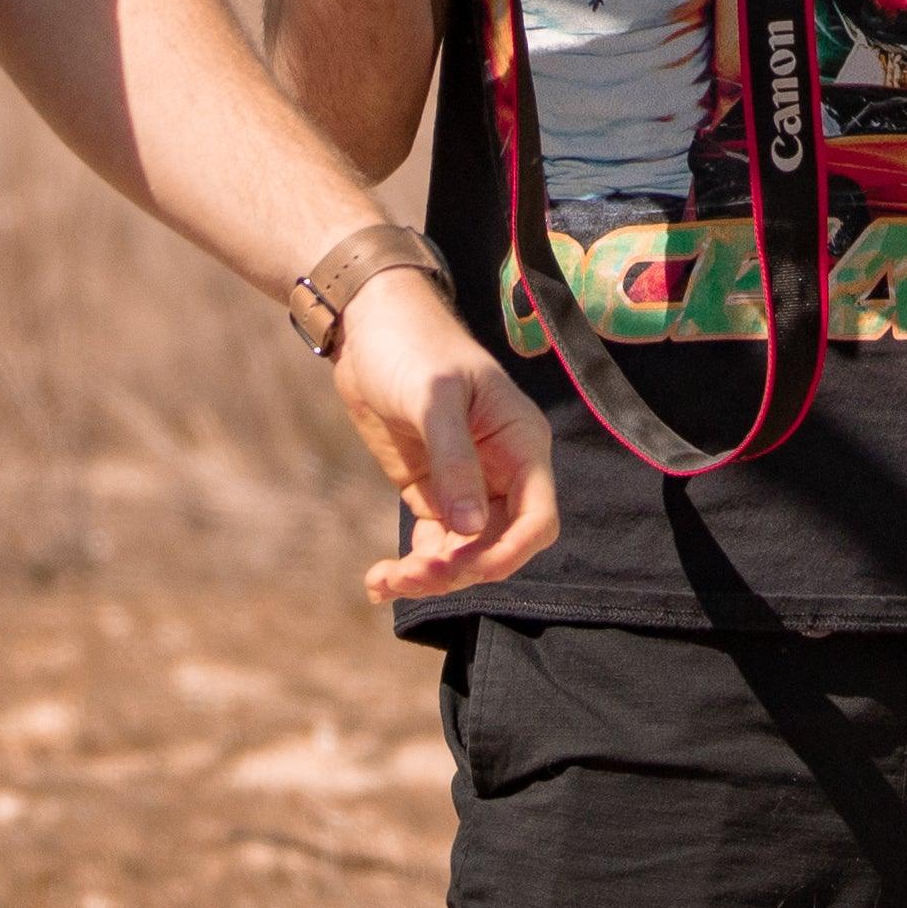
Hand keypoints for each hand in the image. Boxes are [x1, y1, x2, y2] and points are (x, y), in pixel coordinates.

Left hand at [329, 266, 558, 603]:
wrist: (368, 326)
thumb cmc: (413, 345)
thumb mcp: (433, 397)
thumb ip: (454, 460)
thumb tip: (471, 529)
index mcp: (521, 445)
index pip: (537, 519)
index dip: (508, 552)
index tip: (462, 566)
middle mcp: (503, 472)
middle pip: (499, 546)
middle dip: (460, 568)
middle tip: (411, 574)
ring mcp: (467, 486)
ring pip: (464, 552)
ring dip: (431, 575)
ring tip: (385, 580)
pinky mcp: (433, 492)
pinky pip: (434, 543)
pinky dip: (412, 566)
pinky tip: (378, 581)